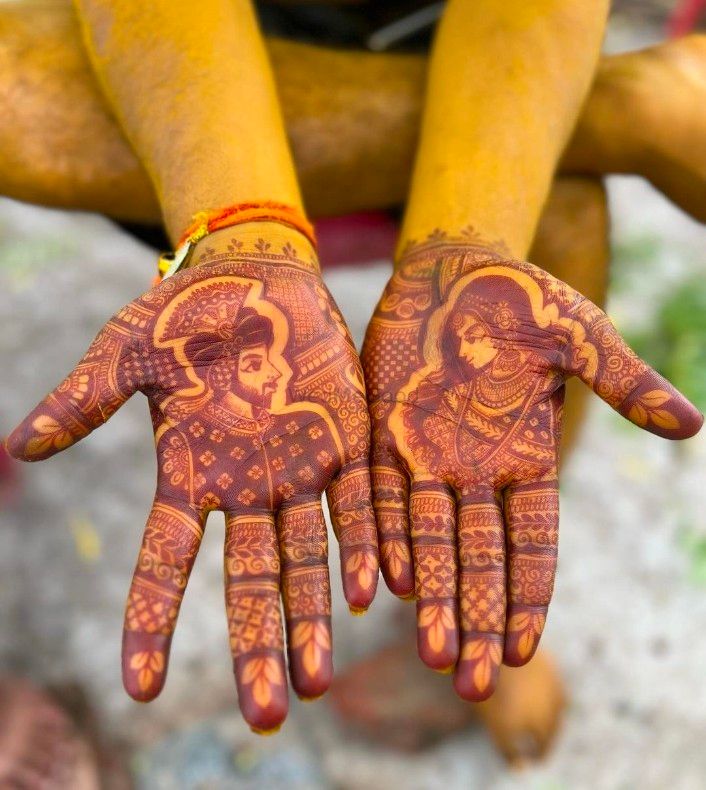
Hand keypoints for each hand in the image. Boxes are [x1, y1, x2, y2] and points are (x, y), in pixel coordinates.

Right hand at [6, 223, 378, 731]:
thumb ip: (84, 399)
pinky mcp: (344, 440)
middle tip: (267, 714)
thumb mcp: (126, 353)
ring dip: (315, 616)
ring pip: (308, 556)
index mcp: (189, 472)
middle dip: (256, 643)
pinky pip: (355, 503)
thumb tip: (18, 446)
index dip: (152, 621)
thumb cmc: (186, 311)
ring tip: (318, 681)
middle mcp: (245, 486)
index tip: (142, 687)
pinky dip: (364, 546)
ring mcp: (298, 468)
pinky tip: (375, 593)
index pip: (164, 561)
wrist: (257, 275)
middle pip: (249, 579)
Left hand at [362, 230, 701, 700]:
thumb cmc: (524, 300)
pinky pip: (383, 494)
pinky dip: (385, 536)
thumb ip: (624, 383)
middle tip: (471, 682)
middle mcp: (476, 469)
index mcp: (528, 456)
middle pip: (479, 558)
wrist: (454, 267)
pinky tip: (385, 582)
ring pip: (429, 539)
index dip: (529, 594)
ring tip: (432, 653)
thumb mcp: (581, 338)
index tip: (523, 648)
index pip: (531, 543)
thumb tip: (693, 426)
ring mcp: (428, 453)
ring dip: (430, 595)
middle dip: (477, 618)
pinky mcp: (385, 431)